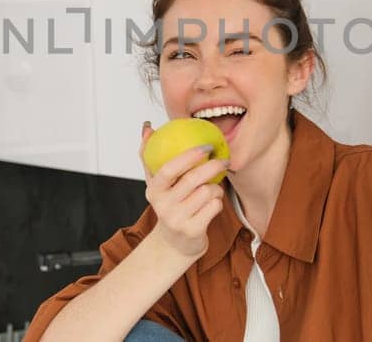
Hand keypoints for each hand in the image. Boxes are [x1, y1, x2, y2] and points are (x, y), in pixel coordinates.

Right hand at [138, 121, 226, 258]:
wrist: (175, 244)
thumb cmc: (168, 205)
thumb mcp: (156, 183)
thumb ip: (150, 155)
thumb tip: (147, 127)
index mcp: (153, 191)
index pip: (169, 169)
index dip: (188, 155)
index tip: (206, 146)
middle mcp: (163, 206)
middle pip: (193, 180)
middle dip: (212, 166)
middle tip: (224, 159)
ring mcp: (178, 220)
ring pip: (207, 192)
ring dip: (216, 187)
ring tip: (213, 188)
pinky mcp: (193, 230)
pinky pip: (215, 206)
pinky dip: (218, 201)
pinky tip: (213, 202)